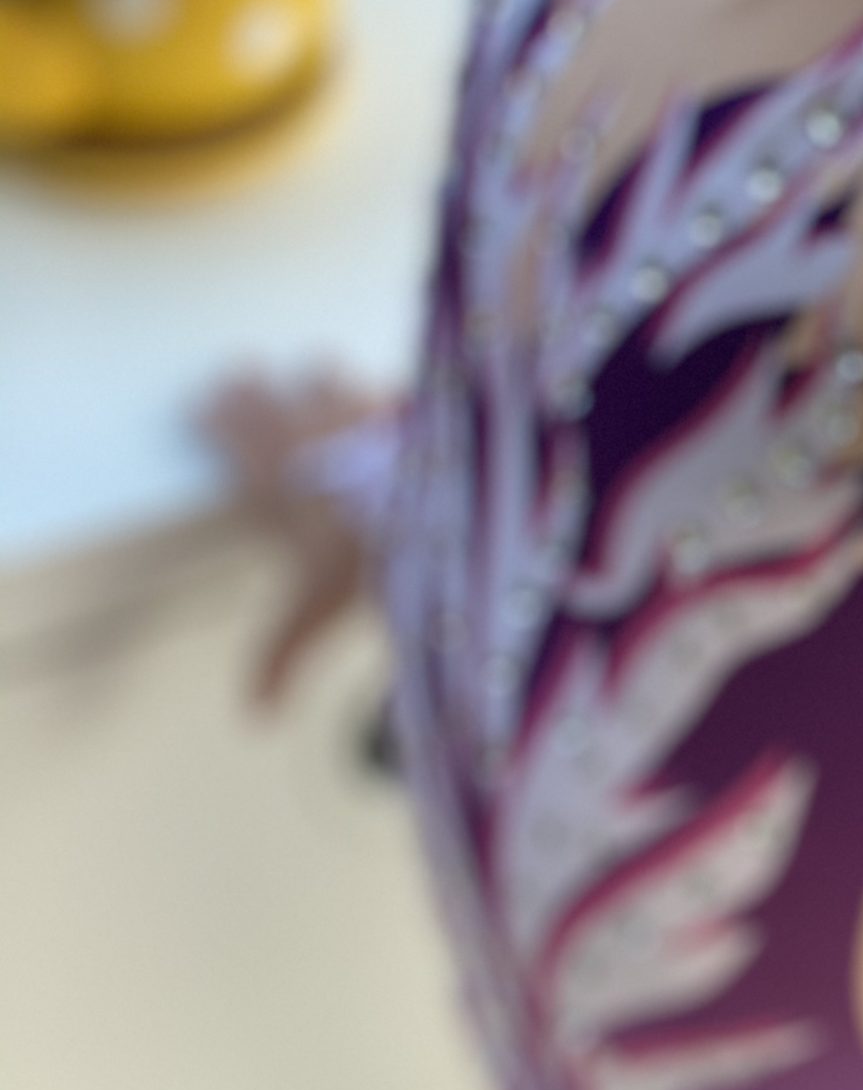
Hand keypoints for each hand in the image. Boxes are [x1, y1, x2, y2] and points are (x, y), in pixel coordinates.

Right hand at [195, 368, 388, 706]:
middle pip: (263, 392)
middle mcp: (303, 430)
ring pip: (323, 374)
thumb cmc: (364, 563)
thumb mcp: (315, 614)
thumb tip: (254, 716)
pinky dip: (393, 394)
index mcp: (270, 473)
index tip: (203, 405)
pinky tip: (401, 400)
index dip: (214, 416)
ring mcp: (353, 405)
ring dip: (320, 380)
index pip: (226, 428)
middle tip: (244, 377)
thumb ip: (283, 655)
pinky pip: (392, 385)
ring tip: (318, 379)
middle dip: (253, 389)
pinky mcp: (404, 398)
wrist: (431, 520)